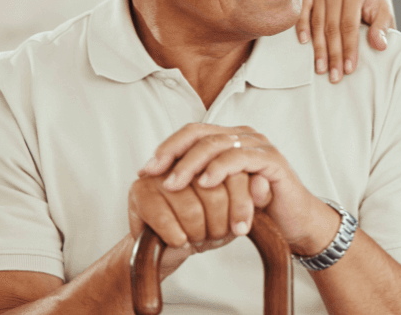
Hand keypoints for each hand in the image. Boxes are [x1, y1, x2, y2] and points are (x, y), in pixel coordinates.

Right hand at [127, 168, 250, 278]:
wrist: (173, 247)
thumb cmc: (209, 224)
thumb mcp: (237, 211)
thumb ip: (255, 195)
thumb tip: (262, 182)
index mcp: (211, 153)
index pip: (232, 168)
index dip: (240, 201)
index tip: (242, 229)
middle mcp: (185, 156)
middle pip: (213, 188)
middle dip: (219, 221)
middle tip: (218, 235)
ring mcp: (160, 172)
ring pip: (190, 205)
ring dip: (198, 231)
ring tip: (199, 239)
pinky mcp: (139, 190)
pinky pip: (163, 216)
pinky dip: (176, 235)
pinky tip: (181, 242)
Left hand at [139, 124, 340, 256]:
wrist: (293, 223)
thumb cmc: (255, 208)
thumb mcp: (220, 193)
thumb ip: (197, 180)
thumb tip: (156, 179)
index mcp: (229, 139)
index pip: (192, 132)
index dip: (167, 147)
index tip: (146, 170)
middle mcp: (244, 137)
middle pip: (201, 134)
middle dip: (174, 154)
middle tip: (156, 176)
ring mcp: (259, 146)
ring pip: (218, 144)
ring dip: (192, 164)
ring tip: (174, 185)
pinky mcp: (273, 161)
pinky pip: (241, 158)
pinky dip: (220, 169)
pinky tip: (205, 184)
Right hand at [296, 0, 394, 82]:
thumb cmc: (374, 3)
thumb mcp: (384, 12)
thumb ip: (381, 28)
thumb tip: (380, 46)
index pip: (349, 24)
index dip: (349, 48)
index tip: (348, 69)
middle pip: (332, 27)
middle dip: (333, 54)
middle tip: (334, 76)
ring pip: (317, 23)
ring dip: (318, 48)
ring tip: (321, 69)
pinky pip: (303, 12)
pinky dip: (302, 27)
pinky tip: (304, 43)